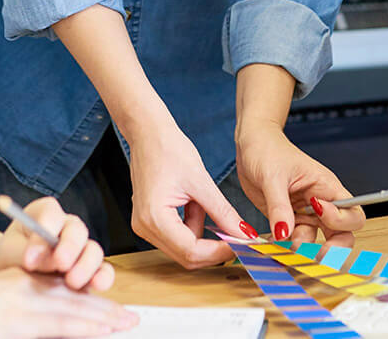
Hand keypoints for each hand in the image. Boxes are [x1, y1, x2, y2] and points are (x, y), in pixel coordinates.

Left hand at [0, 196, 113, 291]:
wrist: (10, 277)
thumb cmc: (9, 258)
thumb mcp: (7, 252)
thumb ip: (23, 253)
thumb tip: (45, 260)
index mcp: (45, 214)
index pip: (50, 214)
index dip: (44, 231)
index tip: (30, 256)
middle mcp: (67, 227)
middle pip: (76, 230)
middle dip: (70, 247)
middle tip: (60, 263)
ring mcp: (80, 249)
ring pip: (93, 250)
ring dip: (86, 265)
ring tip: (72, 281)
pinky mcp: (89, 270)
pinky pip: (103, 270)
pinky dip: (103, 277)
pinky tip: (97, 285)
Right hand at [0, 267, 138, 338]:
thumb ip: (25, 304)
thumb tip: (50, 321)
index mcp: (27, 281)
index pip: (67, 290)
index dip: (93, 299)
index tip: (114, 310)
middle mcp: (30, 288)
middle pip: (75, 299)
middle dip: (105, 310)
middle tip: (130, 318)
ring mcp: (24, 304)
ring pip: (72, 311)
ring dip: (100, 319)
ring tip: (123, 325)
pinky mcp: (17, 321)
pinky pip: (56, 324)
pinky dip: (80, 327)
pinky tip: (98, 330)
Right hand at [128, 122, 257, 267]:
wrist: (149, 133)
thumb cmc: (170, 149)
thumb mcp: (202, 181)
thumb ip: (223, 212)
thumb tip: (243, 234)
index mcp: (155, 218)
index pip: (191, 251)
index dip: (218, 252)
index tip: (240, 245)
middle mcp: (144, 228)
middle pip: (186, 255)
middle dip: (212, 247)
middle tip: (235, 234)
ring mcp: (144, 226)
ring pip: (182, 246)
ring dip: (200, 231)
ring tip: (200, 201)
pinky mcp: (148, 221)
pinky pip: (176, 235)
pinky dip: (191, 224)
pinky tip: (191, 202)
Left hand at [236, 124, 365, 246]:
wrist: (251, 145)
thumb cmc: (267, 149)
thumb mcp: (272, 175)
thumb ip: (279, 206)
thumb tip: (284, 234)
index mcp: (325, 186)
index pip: (351, 212)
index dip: (340, 220)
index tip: (317, 213)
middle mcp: (320, 203)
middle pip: (342, 234)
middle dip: (331, 250)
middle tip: (311, 255)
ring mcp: (305, 213)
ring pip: (315, 242)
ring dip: (301, 251)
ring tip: (280, 248)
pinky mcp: (289, 220)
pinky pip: (294, 241)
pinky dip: (284, 247)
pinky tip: (271, 243)